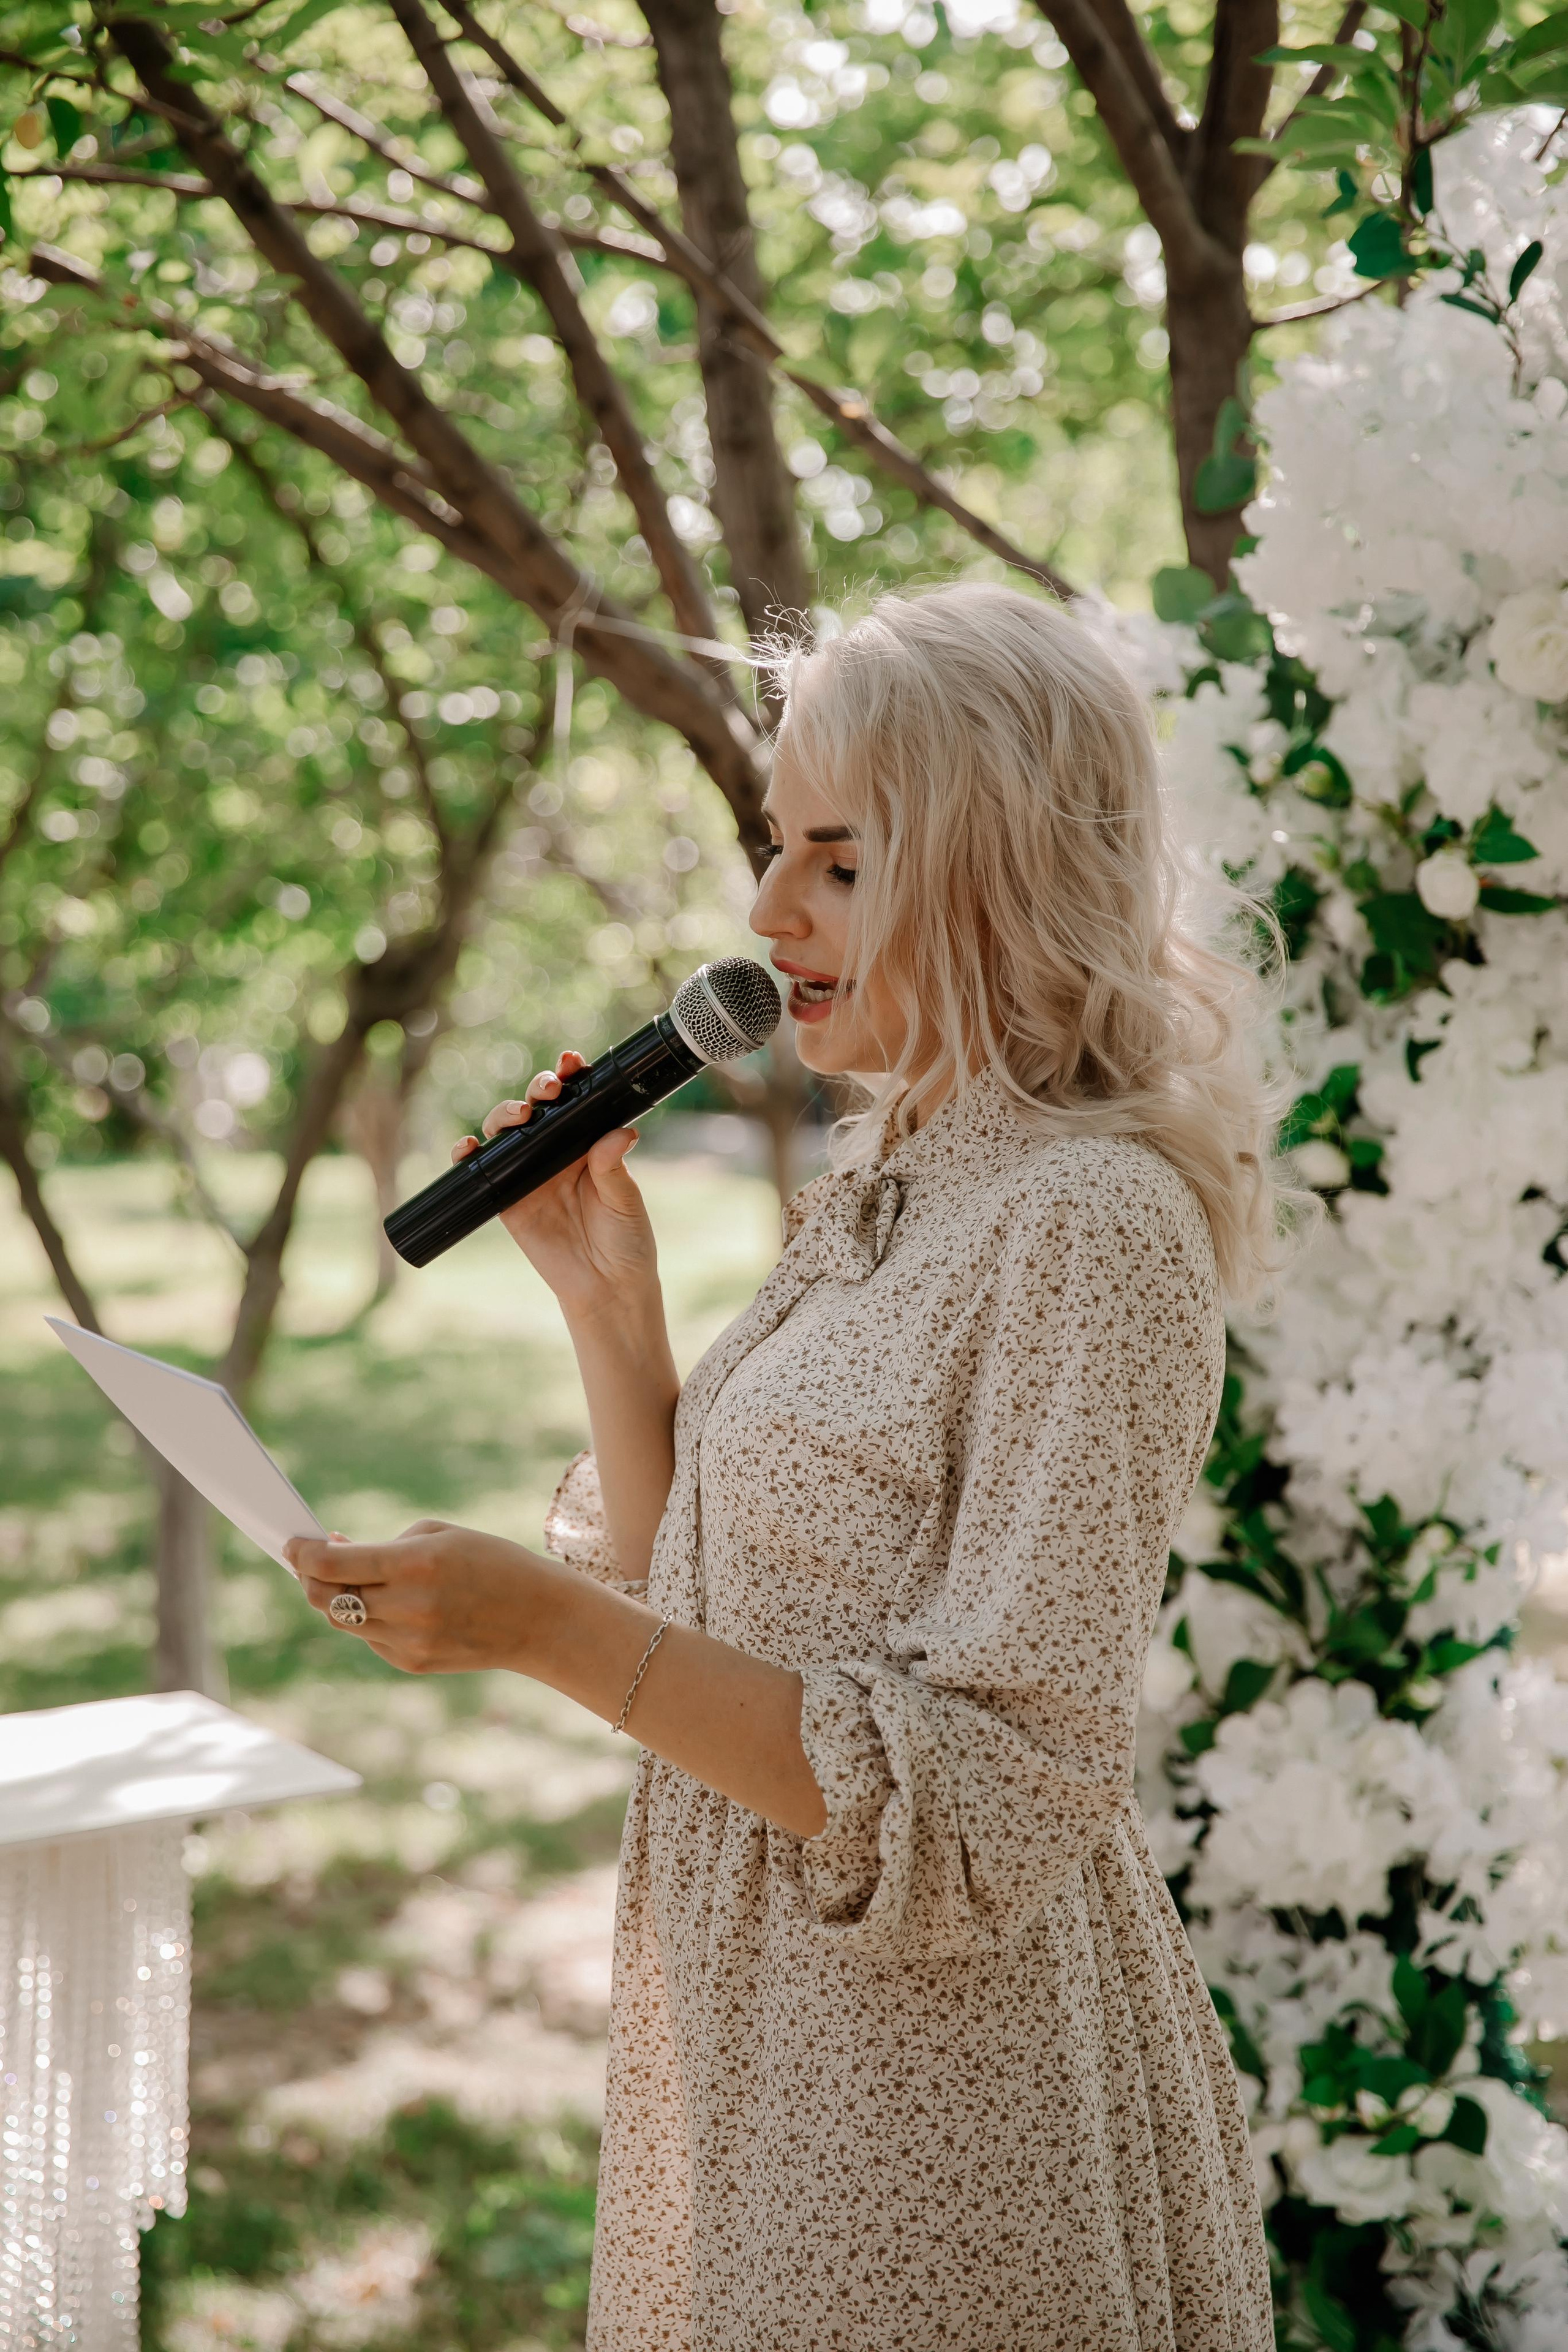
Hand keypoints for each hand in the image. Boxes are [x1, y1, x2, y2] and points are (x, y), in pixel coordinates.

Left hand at [285, 1521, 553, 1676]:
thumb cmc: (491, 1562)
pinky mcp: (411, 1662)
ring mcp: (407, 1641)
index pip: (332, 1565)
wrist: (538, 1619)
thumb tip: (332, 1550)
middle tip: (310, 1560)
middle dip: (310, 1577)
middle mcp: (407, 1607)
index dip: (301, 1553)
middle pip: (325, 1598)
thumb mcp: (440, 1535)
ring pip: (342, 1621)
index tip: (291, 1543)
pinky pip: (370, 1637)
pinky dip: (369, 1618)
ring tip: (352, 1577)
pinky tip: (392, 1603)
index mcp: (415, 1565)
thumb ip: (382, 1544)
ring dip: (337, 1597)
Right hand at [452, 1049, 658, 1320]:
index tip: (572, 1063)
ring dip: (504, 1114)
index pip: (576, 1103)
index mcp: (589, 1145)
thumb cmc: (626, 1242)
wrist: (606, 1288)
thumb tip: (621, 1132)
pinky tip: (469, 1145)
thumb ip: (614, 1168)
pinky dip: (468, 1154)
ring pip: (506, 1132)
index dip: (570, 1078)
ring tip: (518, 1116)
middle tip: (548, 1091)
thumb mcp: (626, 1202)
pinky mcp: (507, 1200)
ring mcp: (529, 1175)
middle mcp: (556, 1154)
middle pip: (537, 1109)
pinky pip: (482, 1171)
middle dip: (537, 1090)